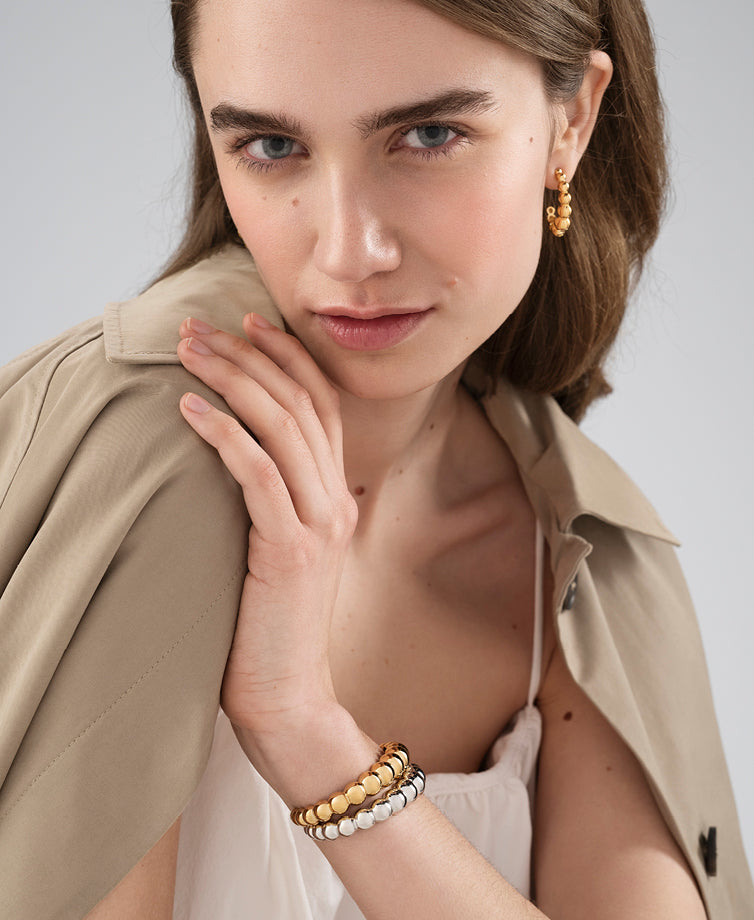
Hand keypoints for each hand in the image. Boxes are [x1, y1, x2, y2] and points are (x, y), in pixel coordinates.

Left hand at [176, 313, 357, 759]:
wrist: (289, 694)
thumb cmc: (272, 622)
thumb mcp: (287, 548)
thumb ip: (286, 500)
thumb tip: (256, 454)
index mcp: (338, 494)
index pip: (322, 404)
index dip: (288, 356)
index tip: (247, 323)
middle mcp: (336, 500)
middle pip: (301, 403)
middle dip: (249, 354)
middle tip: (200, 327)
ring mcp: (319, 525)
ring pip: (282, 427)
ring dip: (233, 380)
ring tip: (189, 353)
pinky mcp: (290, 550)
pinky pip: (257, 474)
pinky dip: (224, 434)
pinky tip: (189, 409)